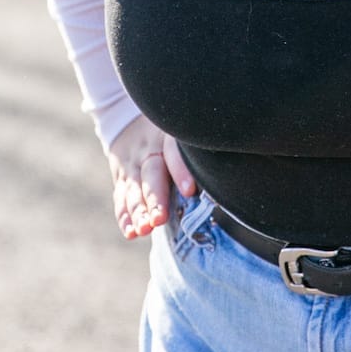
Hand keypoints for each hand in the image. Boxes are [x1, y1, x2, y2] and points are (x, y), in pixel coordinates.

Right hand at [107, 114, 197, 241]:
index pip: (173, 151)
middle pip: (151, 174)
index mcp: (167, 137)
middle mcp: (148, 151)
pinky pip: (121, 198)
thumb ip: (197, 152)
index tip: (189, 191)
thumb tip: (229, 179)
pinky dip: (125, 216)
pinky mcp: (121, 178)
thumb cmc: (169, 135)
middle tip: (160, 219)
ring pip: (133, 189)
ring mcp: (132, 165)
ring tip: (144, 229)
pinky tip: (131, 232)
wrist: (126, 119)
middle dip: (155, 199)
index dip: (180, 170)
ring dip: (138, 211)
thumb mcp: (180, 133)